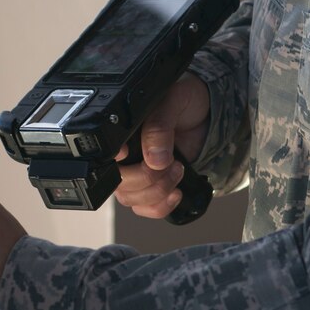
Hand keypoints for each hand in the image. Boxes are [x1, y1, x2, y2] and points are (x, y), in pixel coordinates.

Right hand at [115, 75, 210, 219]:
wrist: (206, 113)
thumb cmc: (185, 100)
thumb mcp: (172, 101)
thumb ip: (160, 126)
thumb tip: (154, 159)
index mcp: (119, 130)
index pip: (103, 155)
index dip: (115, 163)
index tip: (131, 156)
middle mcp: (123, 154)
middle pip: (118, 184)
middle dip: (147, 178)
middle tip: (170, 162)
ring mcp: (135, 173)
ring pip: (131, 199)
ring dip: (157, 191)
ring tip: (177, 169)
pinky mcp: (151, 186)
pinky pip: (145, 209)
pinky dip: (160, 206)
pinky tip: (175, 192)